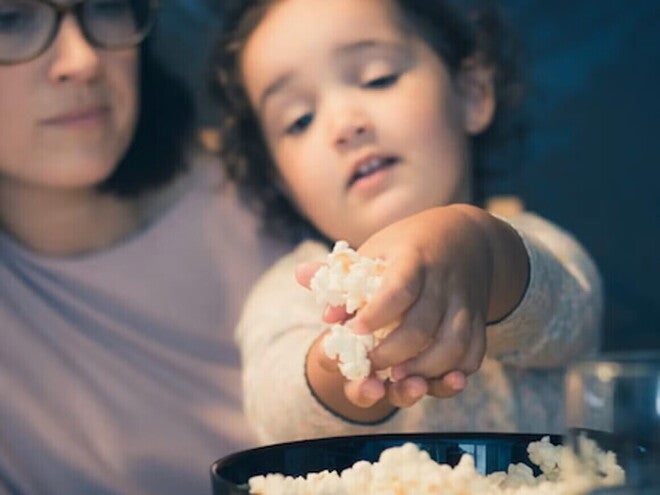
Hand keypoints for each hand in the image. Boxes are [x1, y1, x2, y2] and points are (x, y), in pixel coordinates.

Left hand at [299, 204, 527, 411]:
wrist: (467, 236)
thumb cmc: (410, 244)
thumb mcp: (376, 246)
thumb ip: (340, 269)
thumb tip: (300, 276)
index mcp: (413, 258)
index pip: (399, 288)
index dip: (377, 313)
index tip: (356, 331)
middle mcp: (443, 280)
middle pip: (423, 324)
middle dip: (394, 352)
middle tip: (370, 365)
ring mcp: (465, 301)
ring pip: (454, 344)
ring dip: (426, 368)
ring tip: (399, 378)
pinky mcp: (479, 318)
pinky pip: (475, 352)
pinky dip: (456, 370)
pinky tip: (432, 379)